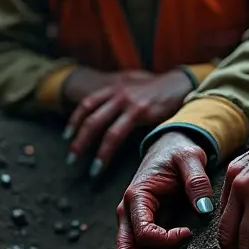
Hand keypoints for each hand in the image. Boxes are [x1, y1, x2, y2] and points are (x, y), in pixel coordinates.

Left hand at [65, 68, 193, 176]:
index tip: (68, 135)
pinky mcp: (138, 111)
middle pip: (89, 115)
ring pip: (98, 125)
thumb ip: (121, 96)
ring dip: (86, 145)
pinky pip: (115, 133)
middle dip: (77, 138)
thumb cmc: (159, 90)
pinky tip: (101, 162)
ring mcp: (126, 101)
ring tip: (85, 166)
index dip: (75, 120)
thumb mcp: (135, 86)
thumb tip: (110, 111)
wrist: (180, 83)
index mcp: (115, 87)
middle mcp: (117, 91)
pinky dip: (105, 150)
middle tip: (71, 157)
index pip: (87, 103)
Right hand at [115, 132, 214, 248]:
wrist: (168, 146)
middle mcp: (127, 210)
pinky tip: (175, 244)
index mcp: (137, 195)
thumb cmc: (178, 151)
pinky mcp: (137, 223)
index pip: (143, 234)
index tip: (188, 232)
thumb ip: (197, 180)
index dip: (166, 241)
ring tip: (177, 248)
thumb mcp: (191, 157)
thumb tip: (204, 208)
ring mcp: (130, 218)